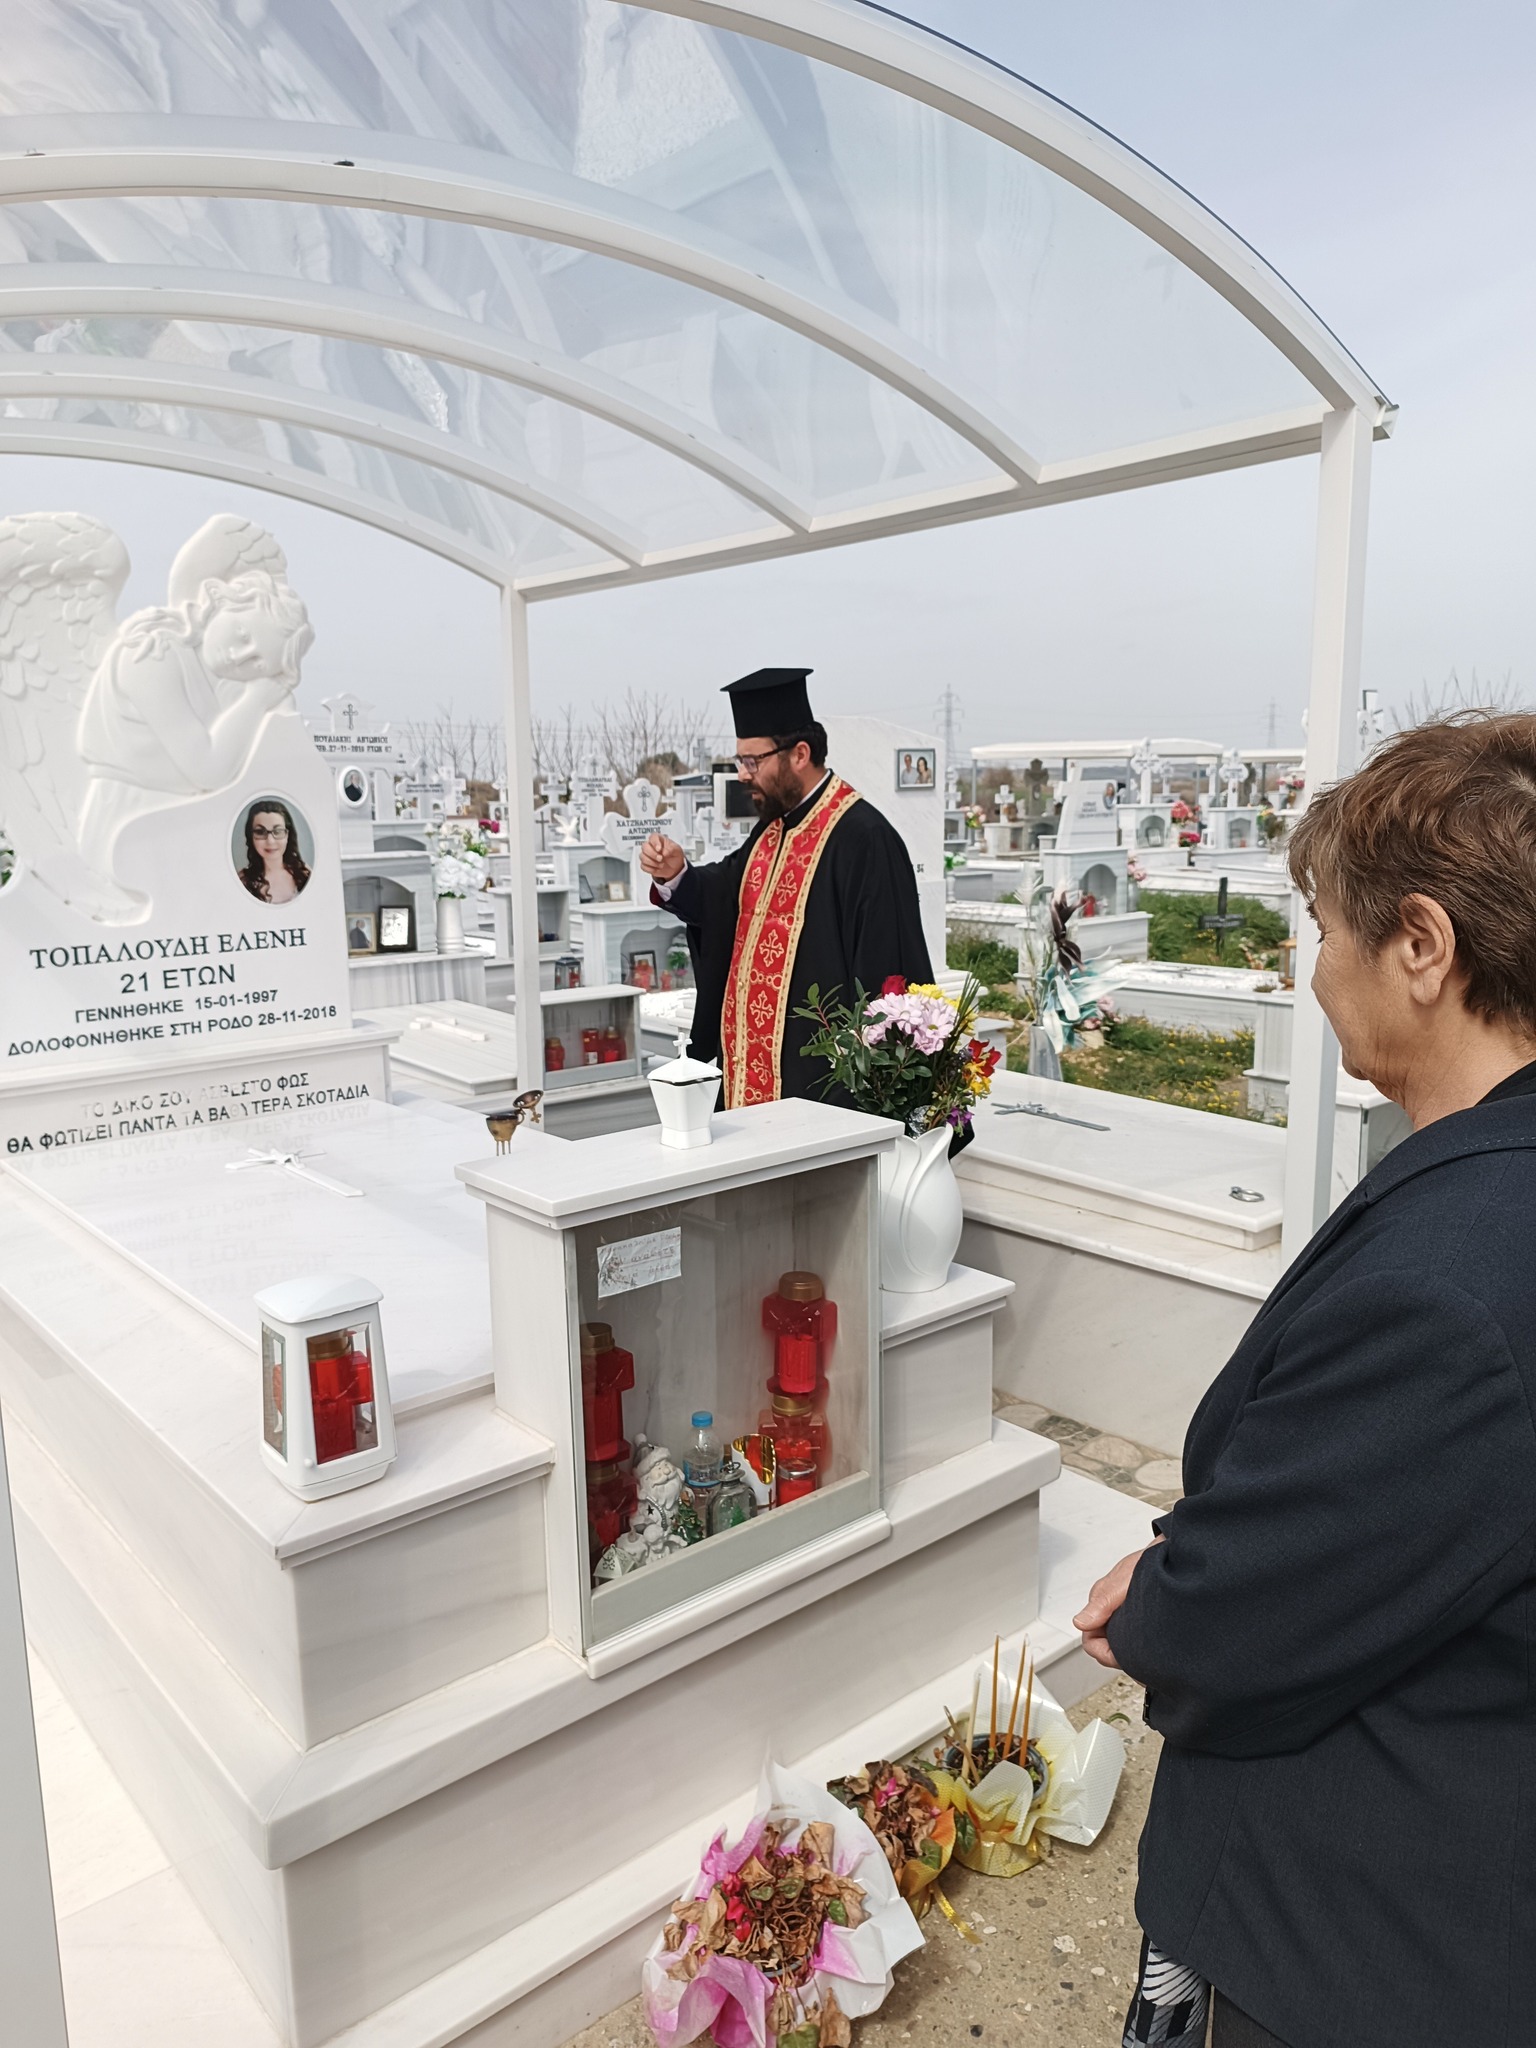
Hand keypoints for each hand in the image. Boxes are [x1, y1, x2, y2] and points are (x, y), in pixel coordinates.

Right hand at [639, 833, 684, 882]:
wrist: (675, 867)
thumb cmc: (674, 855)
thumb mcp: (677, 850)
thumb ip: (672, 849)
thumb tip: (664, 852)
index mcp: (659, 839)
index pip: (653, 837)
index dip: (655, 843)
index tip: (659, 849)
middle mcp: (651, 846)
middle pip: (644, 846)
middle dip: (652, 854)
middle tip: (661, 859)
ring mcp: (647, 855)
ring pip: (642, 856)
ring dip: (652, 862)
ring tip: (662, 865)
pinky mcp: (645, 864)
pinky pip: (643, 866)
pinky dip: (651, 869)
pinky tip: (658, 868)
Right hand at [1073, 1539, 1161, 1670]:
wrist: (1174, 1557)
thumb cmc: (1150, 1562)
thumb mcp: (1124, 1580)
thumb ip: (1103, 1601)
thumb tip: (1080, 1622)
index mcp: (1100, 1604)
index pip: (1091, 1641)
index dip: (1104, 1651)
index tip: (1121, 1655)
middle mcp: (1111, 1612)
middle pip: (1105, 1647)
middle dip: (1120, 1654)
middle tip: (1141, 1656)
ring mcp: (1125, 1617)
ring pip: (1121, 1646)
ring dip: (1133, 1651)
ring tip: (1152, 1650)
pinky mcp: (1140, 1621)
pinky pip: (1135, 1642)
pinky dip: (1143, 1648)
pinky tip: (1156, 1646)